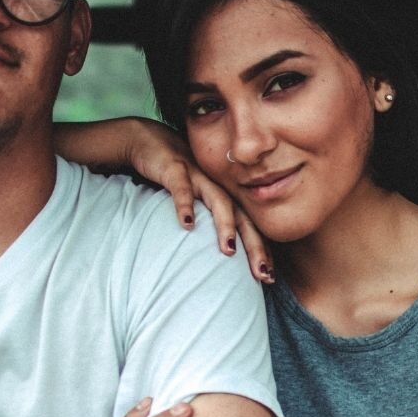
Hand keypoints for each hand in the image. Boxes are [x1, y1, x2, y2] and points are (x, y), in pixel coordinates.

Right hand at [121, 119, 273, 284]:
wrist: (149, 139)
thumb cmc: (173, 175)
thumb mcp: (192, 198)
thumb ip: (204, 221)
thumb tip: (215, 255)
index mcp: (224, 195)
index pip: (249, 225)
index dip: (260, 250)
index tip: (268, 277)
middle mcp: (217, 185)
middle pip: (242, 217)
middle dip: (254, 245)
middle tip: (262, 274)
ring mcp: (197, 175)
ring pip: (218, 200)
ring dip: (225, 225)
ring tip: (229, 250)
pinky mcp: (174, 167)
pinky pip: (181, 187)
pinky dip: (185, 205)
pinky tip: (187, 224)